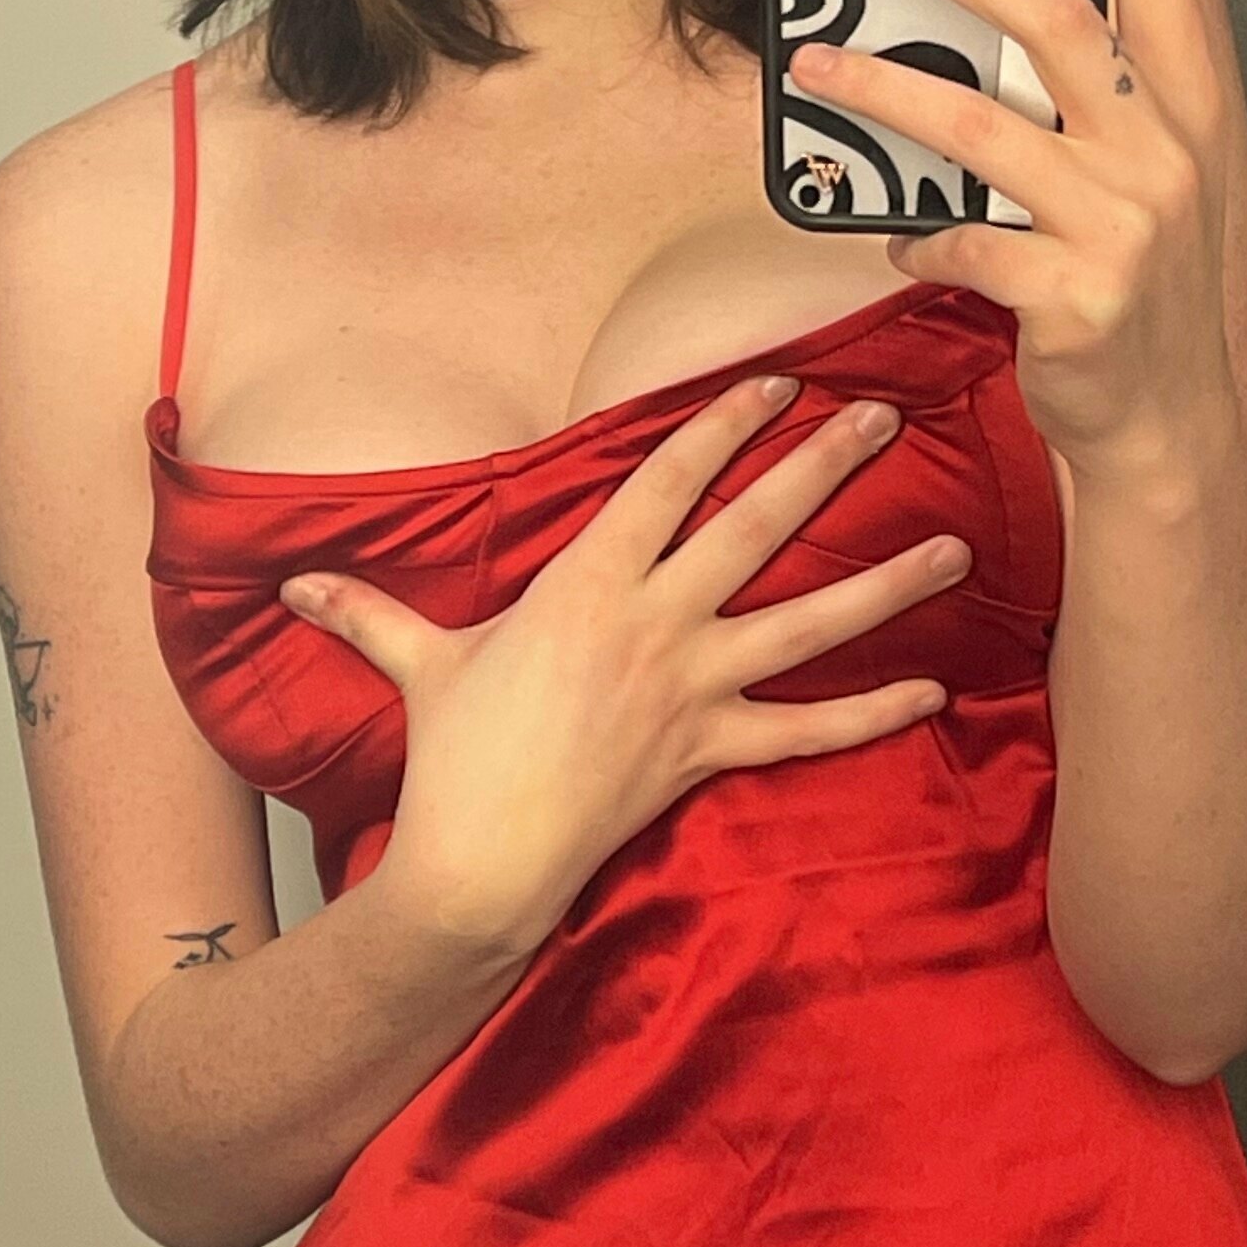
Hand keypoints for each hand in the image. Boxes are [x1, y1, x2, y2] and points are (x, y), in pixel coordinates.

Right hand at [276, 374, 968, 964]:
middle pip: (755, 530)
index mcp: (588, 583)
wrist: (481, 862)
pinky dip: (870, 715)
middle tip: (883, 417)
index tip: (776, 384)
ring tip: (954, 547)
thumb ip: (368, 613)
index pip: (667, 481)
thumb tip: (293, 586)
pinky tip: (930, 691)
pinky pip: (807, 734)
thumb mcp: (416, 666)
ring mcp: (692, 690)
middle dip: (823, 468)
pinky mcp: (710, 754)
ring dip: (885, 583)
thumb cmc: (452, 757)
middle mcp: (654, 624)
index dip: (722, 426)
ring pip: (808, 625)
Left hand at [785, 0, 1236, 485]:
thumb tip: (1028, 7)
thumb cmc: (1148, 295)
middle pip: (1057, 17)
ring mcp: (1122, 221)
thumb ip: (1115, 93)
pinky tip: (898, 232)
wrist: (1169, 425)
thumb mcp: (1158, 179)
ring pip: (979, 125)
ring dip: (884, 89)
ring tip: (821, 68)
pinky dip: (916, 232)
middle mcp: (1165, 152)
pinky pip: (962, 237)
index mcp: (1191, 110)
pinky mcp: (1072, 291)